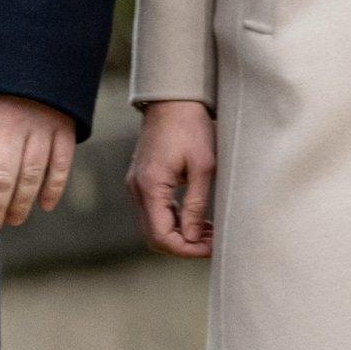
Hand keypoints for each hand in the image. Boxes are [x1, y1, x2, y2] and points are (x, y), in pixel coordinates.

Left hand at [0, 94, 76, 235]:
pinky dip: (54, 187)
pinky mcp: (66, 125)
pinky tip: (44, 204)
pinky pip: (61, 163)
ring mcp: (42, 124)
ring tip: (12, 219)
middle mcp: (12, 122)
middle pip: (1, 177)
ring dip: (21, 203)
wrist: (35, 50)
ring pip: (31, 174)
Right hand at [128, 99, 218, 257]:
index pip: (161, 236)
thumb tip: (195, 238)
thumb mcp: (203, 166)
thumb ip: (196, 204)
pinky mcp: (142, 181)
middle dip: (184, 246)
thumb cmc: (192, 127)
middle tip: (213, 244)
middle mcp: (137, 189)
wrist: (173, 99)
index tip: (211, 248)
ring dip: (180, 235)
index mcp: (150, 186)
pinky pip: (154, 212)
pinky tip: (198, 220)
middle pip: (154, 237)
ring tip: (211, 234)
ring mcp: (137, 185)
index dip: (186, 249)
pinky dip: (174, 221)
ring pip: (154, 226)